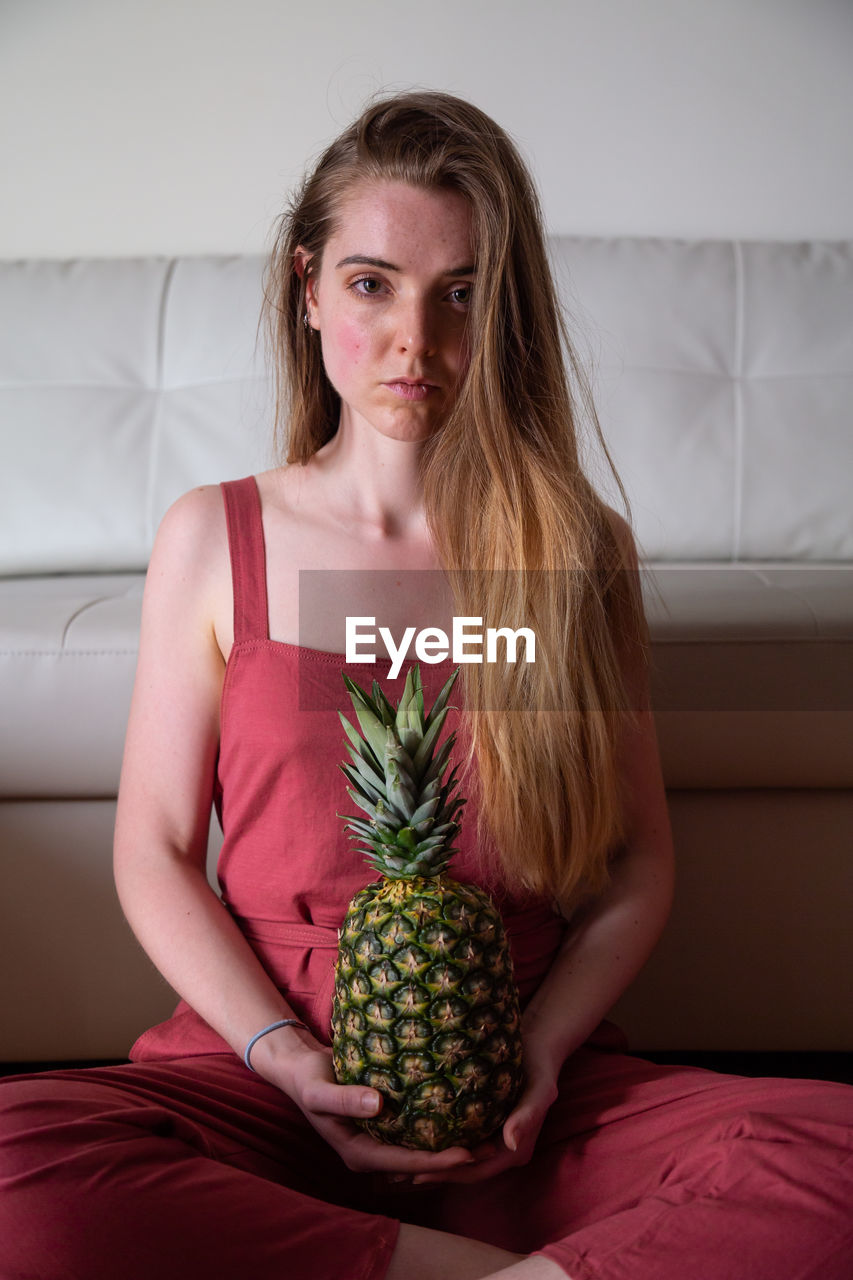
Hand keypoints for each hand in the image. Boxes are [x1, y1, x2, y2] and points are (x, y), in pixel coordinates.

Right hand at [274, 1036, 476, 1176]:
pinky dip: (438, 1131)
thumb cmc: (308, 1079)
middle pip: (418, 1165)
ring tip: (489, 1138)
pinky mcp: (385, 1127)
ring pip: (420, 1153)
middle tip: (492, 1149)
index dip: (435, 1161)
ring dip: (451, 1148)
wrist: (301, 1070)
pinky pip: (416, 1135)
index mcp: (357, 1153)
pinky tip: (464, 1118)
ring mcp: (379, 1142)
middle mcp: (372, 1153)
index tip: (466, 1154)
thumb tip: (378, 1104)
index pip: (404, 1163)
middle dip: (453, 1161)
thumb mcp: (319, 1089)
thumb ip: (344, 1099)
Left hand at [408, 1068, 558, 1185]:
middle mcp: (504, 1150)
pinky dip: (443, 1140)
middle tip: (399, 1172)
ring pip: (462, 1155)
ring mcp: (495, 1138)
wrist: (540, 1045)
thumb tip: (511, 1144)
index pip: (477, 1169)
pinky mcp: (487, 1124)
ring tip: (402, 1160)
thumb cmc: (540, 1066)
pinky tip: (419, 1134)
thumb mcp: (541, 1089)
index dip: (448, 1173)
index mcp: (517, 1150)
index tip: (418, 1173)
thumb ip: (528, 1116)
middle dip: (436, 1172)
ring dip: (436, 1160)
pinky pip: (462, 1137)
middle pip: (466, 1168)